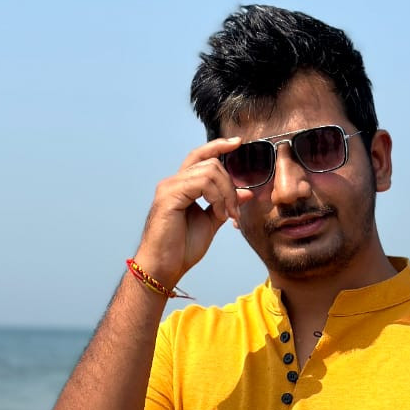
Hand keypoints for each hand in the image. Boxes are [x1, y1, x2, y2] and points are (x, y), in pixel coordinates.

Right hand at [133, 137, 242, 287]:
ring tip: (226, 216)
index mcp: (182, 186)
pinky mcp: (169, 196)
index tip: (238, 142)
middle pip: (211, 163)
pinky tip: (218, 213)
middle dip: (230, 186)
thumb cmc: (181, 248)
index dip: (218, 145)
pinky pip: (201, 183)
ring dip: (226, 194)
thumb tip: (245, 192)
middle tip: (234, 212)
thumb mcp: (210, 222)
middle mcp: (174, 182)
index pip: (201, 156)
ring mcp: (170, 187)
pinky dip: (217, 197)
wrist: (165, 267)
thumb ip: (225, 205)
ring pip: (209, 171)